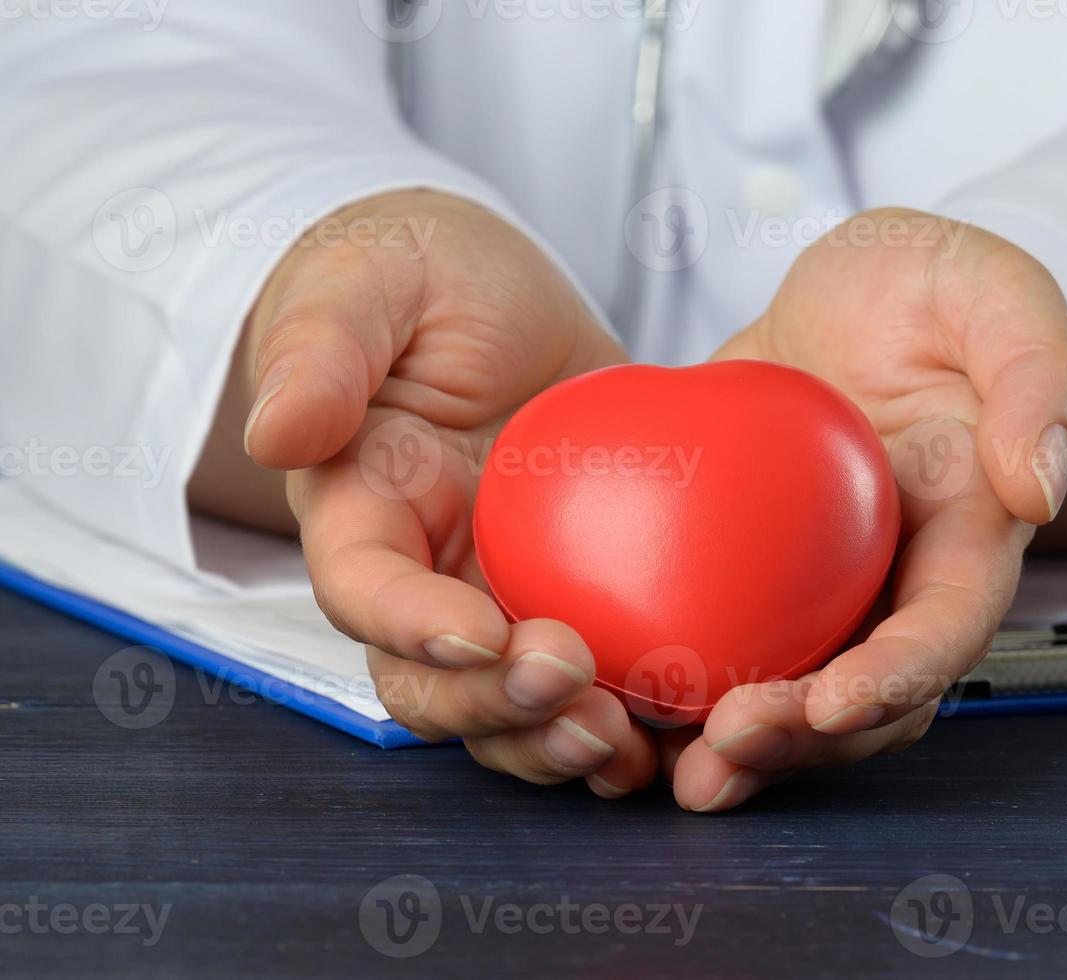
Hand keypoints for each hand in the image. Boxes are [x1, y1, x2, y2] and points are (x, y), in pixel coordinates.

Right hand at [223, 190, 656, 795]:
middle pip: (433, 683)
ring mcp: (502, 593)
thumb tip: (277, 430)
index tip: (480, 634)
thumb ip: (319, 348)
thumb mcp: (364, 283)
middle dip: (494, 704)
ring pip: (509, 706)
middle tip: (571, 682)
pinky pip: (596, 679)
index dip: (412, 628)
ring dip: (557, 736)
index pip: (363, 591)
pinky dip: (630, 718)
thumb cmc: (416, 277)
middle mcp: (424, 573)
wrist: (496, 295)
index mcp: (360, 510)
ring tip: (626, 737)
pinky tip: (678, 725)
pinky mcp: (583, 592)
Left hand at [668, 209, 1066, 811]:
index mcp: (970, 534)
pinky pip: (715, 636)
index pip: (946, 629)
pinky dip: (677, 675)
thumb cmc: (934, 284)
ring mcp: (819, 582)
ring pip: (789, 688)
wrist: (851, 286)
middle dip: (802, 739)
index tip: (835, 705)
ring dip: (738, 740)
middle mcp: (896, 578)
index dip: (897, 678)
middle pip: (864, 694)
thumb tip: (1037, 488)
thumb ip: (1042, 379)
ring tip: (671, 765)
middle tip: (724, 748)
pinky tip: (621, 694)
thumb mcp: (998, 295)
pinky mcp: (746, 568)